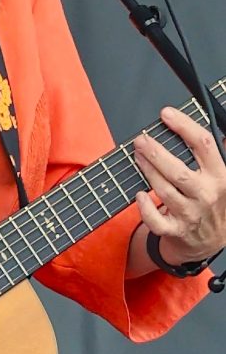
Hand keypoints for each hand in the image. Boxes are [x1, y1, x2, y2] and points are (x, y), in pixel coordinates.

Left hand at [133, 106, 225, 265]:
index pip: (203, 144)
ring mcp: (191, 214)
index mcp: (220, 175)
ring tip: (137, 155)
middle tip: (141, 139)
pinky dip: (145, 208)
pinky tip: (139, 194)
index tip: (166, 114)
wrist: (212, 239)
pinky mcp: (176, 230)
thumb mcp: (220, 175)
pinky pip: (157, 221)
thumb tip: (187, 125)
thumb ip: (208, 154)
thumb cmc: (211, 200)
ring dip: (147, 171)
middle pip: (178, 170)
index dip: (184, 126)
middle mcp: (206, 194)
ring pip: (164, 190)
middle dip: (156, 152)